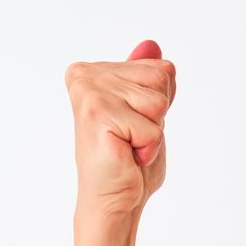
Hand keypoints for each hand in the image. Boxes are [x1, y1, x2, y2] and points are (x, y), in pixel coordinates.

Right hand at [64, 38, 176, 217]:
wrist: (115, 200)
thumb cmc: (129, 160)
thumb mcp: (148, 112)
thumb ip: (148, 78)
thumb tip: (152, 44)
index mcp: (92, 71)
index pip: (159, 69)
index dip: (158, 104)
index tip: (133, 123)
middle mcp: (84, 75)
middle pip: (160, 80)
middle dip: (156, 116)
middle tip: (131, 137)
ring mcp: (88, 92)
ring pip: (158, 102)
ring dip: (152, 131)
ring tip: (128, 145)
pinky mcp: (97, 115)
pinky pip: (152, 127)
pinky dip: (149, 147)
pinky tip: (126, 155)